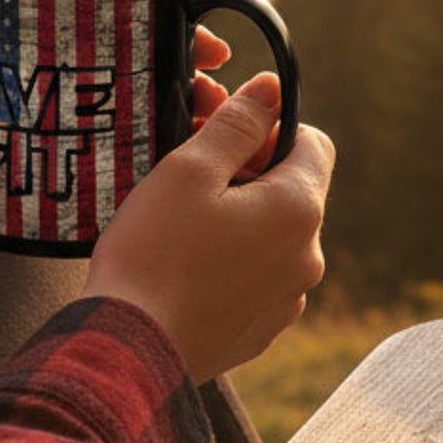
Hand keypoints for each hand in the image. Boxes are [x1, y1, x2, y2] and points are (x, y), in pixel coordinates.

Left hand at [0, 0, 249, 286]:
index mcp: (3, 52)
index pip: (87, 24)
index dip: (141, 21)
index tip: (188, 23)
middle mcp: (29, 93)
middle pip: (118, 73)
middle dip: (174, 72)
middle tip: (215, 79)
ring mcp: (40, 144)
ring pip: (120, 124)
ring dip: (169, 121)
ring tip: (209, 124)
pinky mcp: (40, 193)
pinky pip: (101, 177)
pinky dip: (142, 171)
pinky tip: (179, 171)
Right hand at [88, 75, 334, 383]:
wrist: (128, 352)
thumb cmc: (153, 254)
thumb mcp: (189, 169)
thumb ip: (238, 123)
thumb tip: (272, 89)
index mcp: (299, 210)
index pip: (314, 144)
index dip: (271, 130)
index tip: (224, 138)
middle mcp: (308, 258)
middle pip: (293, 192)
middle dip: (249, 175)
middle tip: (190, 176)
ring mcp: (287, 301)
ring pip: (273, 238)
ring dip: (240, 222)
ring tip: (182, 227)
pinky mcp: (259, 332)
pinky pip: (256, 280)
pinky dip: (230, 265)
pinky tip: (184, 268)